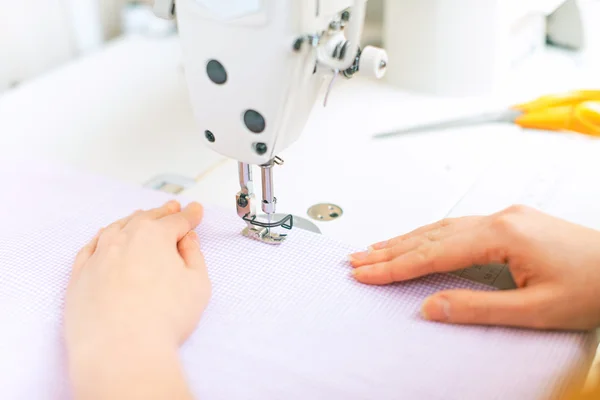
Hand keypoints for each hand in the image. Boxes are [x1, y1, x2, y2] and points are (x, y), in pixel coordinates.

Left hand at [64, 200, 209, 398]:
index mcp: (154, 236)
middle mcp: (123, 239)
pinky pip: (90, 248)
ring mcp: (98, 256)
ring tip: (141, 218)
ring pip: (116, 229)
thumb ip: (194, 256)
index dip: (190, 215)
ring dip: (132, 221)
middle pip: (146, 219)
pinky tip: (105, 238)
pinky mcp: (79, 276)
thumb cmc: (163, 318)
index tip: (195, 211)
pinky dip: (101, 238)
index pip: (177, 221)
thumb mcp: (198, 285)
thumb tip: (187, 241)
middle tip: (173, 208)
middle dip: (162, 212)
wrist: (120, 350)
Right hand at [348, 205, 599, 330]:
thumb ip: (477, 307)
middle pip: (431, 234)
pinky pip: (459, 227)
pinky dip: (431, 237)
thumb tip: (431, 307)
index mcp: (503, 234)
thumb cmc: (594, 286)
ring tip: (376, 250)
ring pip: (443, 227)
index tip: (365, 273)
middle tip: (357, 259)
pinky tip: (419, 241)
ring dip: (407, 240)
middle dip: (390, 249)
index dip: (395, 266)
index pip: (433, 252)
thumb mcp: (536, 310)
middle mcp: (501, 218)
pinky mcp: (512, 222)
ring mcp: (506, 217)